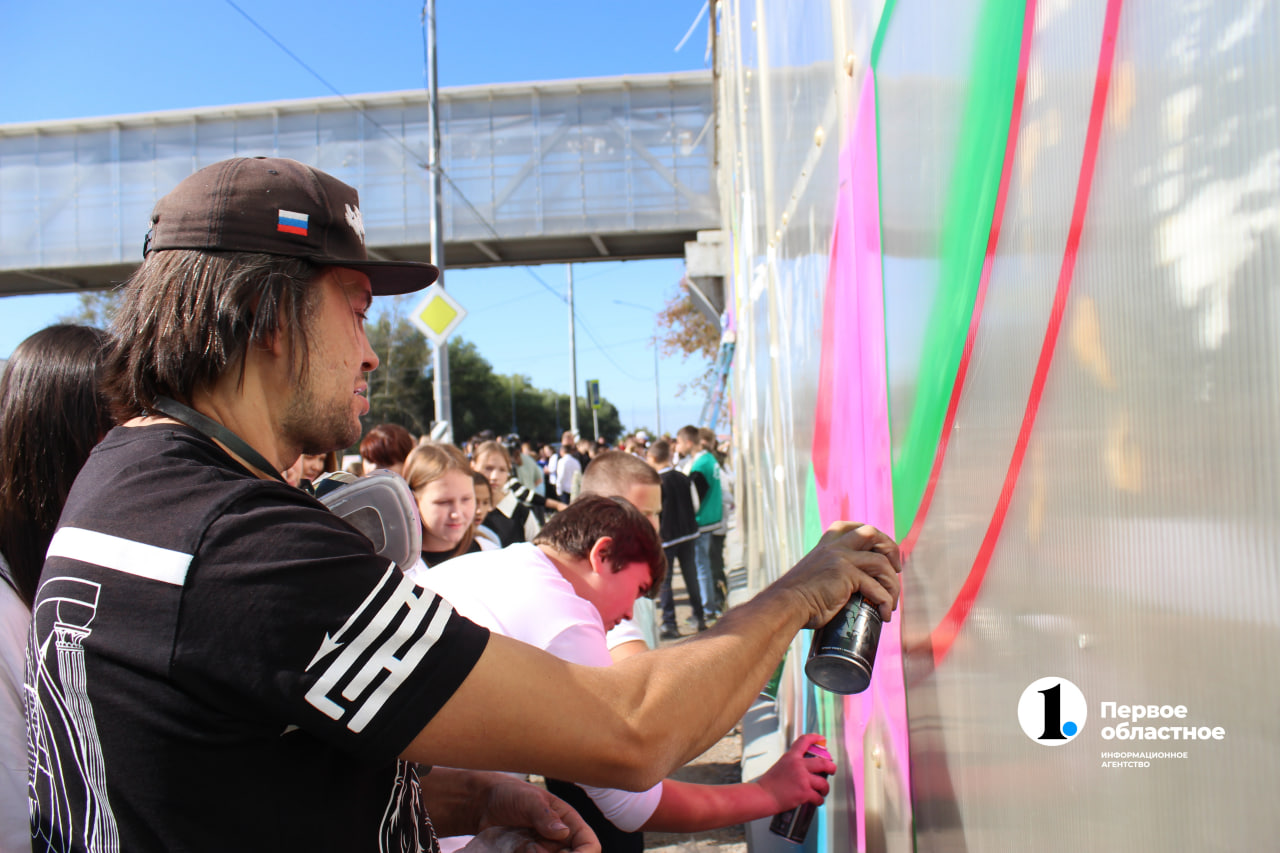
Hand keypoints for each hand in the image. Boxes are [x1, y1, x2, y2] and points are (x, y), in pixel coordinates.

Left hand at [473, 775, 599, 852]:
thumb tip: (562, 832)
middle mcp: (560, 843)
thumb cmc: (511, 795)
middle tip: (532, 849)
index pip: (589, 844)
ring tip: (524, 846)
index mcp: (569, 823)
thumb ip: (544, 814)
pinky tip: (513, 848)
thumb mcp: (528, 799)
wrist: (484, 805)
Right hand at [755, 734, 834, 812]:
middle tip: (832, 770)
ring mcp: (803, 779)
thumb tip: (804, 768)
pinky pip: (818, 797)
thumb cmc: (769, 784)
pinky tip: (816, 801)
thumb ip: (792, 764)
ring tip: (823, 791)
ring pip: (823, 783)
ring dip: (825, 789)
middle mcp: (798, 766)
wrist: (763, 796)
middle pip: (823, 763)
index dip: (815, 738)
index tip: (821, 739)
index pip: (804, 741)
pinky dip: (819, 800)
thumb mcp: (780, 766)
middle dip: (831, 767)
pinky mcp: (804, 792)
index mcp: (791, 757)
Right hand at [773, 522, 901, 627]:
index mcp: (827, 544)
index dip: (875, 536)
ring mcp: (841, 558)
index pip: (855, 527)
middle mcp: (835, 546)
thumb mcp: (816, 575)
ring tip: (892, 603)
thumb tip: (852, 589)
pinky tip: (885, 614)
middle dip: (891, 549)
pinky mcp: (846, 575)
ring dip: (892, 584)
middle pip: (872, 533)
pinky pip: (876, 587)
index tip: (883, 552)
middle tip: (896, 569)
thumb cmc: (798, 599)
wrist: (786, 605)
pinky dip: (885, 601)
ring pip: (881, 563)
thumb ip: (831, 572)